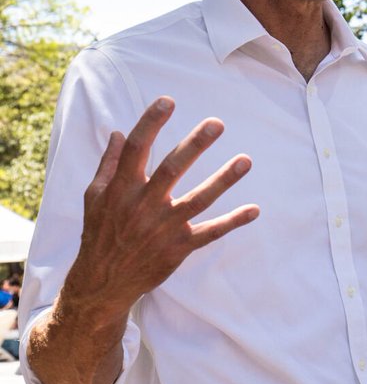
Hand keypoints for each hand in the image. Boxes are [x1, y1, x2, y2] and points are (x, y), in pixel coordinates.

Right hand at [66, 96, 259, 310]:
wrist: (103, 281)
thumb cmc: (100, 232)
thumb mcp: (95, 196)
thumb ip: (109, 164)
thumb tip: (118, 131)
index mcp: (121, 189)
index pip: (136, 150)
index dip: (150, 124)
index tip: (168, 101)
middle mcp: (143, 206)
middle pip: (171, 170)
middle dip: (194, 146)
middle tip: (217, 123)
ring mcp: (163, 227)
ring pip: (198, 200)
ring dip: (223, 180)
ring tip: (246, 160)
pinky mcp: (179, 247)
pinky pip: (210, 233)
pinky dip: (232, 222)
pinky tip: (255, 210)